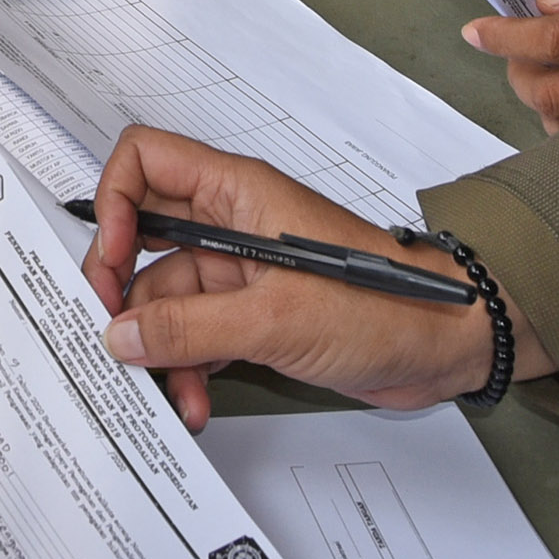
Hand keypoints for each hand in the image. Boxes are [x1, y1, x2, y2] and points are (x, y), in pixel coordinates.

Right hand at [84, 127, 547, 430]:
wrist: (447, 345)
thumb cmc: (384, 305)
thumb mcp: (274, 318)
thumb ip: (188, 327)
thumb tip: (121, 334)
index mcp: (237, 193)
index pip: (146, 161)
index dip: (114, 203)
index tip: (111, 261)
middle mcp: (233, 224)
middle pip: (143, 240)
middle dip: (124, 294)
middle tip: (114, 337)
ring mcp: (242, 272)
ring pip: (168, 300)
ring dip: (162, 349)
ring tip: (173, 390)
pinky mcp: (255, 314)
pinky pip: (196, 334)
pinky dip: (188, 366)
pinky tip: (196, 397)